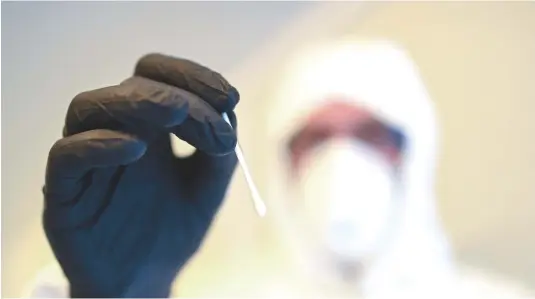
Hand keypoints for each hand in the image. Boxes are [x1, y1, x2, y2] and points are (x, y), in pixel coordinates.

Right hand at [43, 54, 238, 297]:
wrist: (147, 279)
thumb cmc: (174, 230)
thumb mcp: (208, 189)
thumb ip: (219, 152)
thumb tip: (227, 114)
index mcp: (149, 128)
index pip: (158, 77)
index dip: (191, 76)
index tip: (229, 96)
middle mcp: (115, 134)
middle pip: (131, 86)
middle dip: (176, 92)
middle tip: (212, 111)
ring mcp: (87, 159)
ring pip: (89, 106)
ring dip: (136, 102)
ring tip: (176, 113)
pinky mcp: (64, 192)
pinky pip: (67, 155)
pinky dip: (99, 144)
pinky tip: (136, 149)